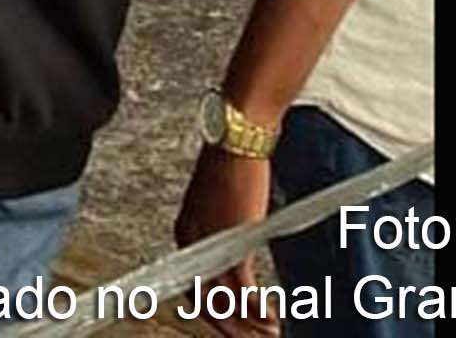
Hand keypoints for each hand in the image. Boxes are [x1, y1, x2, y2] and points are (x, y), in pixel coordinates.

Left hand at [174, 147, 280, 337]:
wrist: (239, 137)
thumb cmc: (233, 163)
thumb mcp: (221, 202)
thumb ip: (222, 230)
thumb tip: (234, 250)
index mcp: (185, 231)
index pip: (192, 284)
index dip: (213, 311)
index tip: (232, 325)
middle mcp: (190, 239)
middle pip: (204, 299)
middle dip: (229, 325)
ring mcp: (209, 240)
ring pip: (224, 299)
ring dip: (247, 323)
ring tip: (267, 334)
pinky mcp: (232, 239)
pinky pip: (242, 288)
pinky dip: (257, 309)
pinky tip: (270, 320)